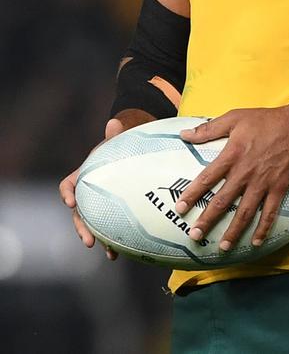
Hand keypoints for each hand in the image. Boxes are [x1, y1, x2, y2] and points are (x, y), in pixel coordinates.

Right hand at [59, 108, 154, 259]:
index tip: (71, 202)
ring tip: (106, 251)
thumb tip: (114, 123)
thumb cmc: (121, 145)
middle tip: (88, 240)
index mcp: (84, 175)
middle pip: (78, 212)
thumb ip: (115, 133)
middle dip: (81, 227)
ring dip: (96, 239)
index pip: (68, 184)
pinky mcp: (110, 213)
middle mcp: (87, 193)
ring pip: (91, 225)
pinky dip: (110, 242)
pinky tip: (118, 254)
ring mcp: (97, 205)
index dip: (67, 193)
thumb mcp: (118, 139)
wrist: (131, 154)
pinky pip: (107, 230)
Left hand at [176, 106, 288, 251]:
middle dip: (208, 220)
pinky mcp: (278, 188)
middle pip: (223, 201)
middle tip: (195, 235)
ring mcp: (263, 183)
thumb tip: (184, 134)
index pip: (207, 178)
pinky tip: (255, 242)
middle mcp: (245, 173)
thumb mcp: (235, 118)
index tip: (179, 208)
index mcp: (232, 155)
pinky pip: (270, 213)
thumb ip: (209, 129)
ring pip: (245, 212)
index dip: (192, 194)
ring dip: (233, 231)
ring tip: (222, 247)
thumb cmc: (265, 121)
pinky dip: (263, 229)